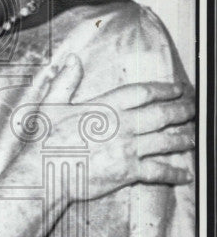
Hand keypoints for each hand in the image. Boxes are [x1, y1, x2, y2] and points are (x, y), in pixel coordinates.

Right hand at [15, 55, 193, 200]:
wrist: (44, 172)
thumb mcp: (51, 105)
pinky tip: (185, 175)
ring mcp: (128, 149)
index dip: (164, 89)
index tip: (177, 88)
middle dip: (181, 110)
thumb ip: (65, 81)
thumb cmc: (45, 141)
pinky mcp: (128, 172)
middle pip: (161, 114)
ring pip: (165, 141)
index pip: (143, 92)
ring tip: (192, 138)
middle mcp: (122, 125)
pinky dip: (175, 173)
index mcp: (106, 106)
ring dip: (182, 139)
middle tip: (192, 109)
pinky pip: (159, 171)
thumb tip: (71, 60)